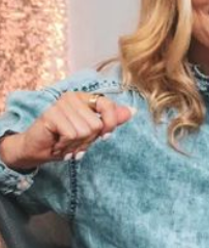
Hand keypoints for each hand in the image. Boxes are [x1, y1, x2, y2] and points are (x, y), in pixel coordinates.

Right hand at [0, 92, 132, 170]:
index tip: (104, 136)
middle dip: (88, 140)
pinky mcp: (51, 114)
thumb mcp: (92, 132)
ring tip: (65, 143)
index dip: (110, 124)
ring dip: (76, 144)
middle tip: (75, 143)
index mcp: (85, 98)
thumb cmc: (64, 140)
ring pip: (86, 131)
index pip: (108, 106)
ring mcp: (61, 104)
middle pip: (97, 125)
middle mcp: (73, 96)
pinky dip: (67, 145)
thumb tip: (132, 111)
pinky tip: (58, 144)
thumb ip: (110, 120)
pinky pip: (73, 134)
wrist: (37, 150)